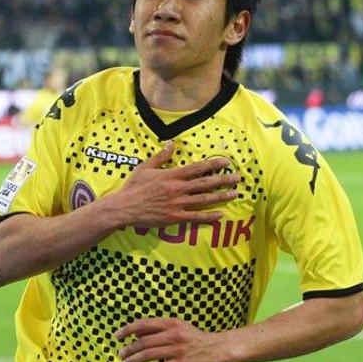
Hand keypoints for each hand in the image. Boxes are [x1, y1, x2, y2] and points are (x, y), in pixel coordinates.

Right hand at [105, 141, 239, 228]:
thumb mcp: (145, 167)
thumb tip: (171, 144)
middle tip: (238, 178)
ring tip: (234, 194)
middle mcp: (177, 189)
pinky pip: (196, 217)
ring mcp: (177, 204)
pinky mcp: (175, 217)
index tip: (226, 163)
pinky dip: (209, 217)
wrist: (124, 207)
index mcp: (171, 175)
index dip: (213, 165)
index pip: (197, 168)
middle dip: (223, 180)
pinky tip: (220, 215)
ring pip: (204, 200)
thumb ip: (161, 156)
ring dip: (221, 197)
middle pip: (205, 183)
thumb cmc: (133, 187)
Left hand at [115, 318, 227, 361]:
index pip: (143, 324)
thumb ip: (158, 328)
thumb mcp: (178, 327)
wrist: (216, 349)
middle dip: (128, 349)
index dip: (127, 329)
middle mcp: (173, 334)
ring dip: (132, 360)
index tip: (116, 336)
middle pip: (143, 342)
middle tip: (121, 355)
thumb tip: (135, 332)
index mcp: (171, 323)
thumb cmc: (194, 338)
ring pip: (147, 355)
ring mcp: (177, 350)